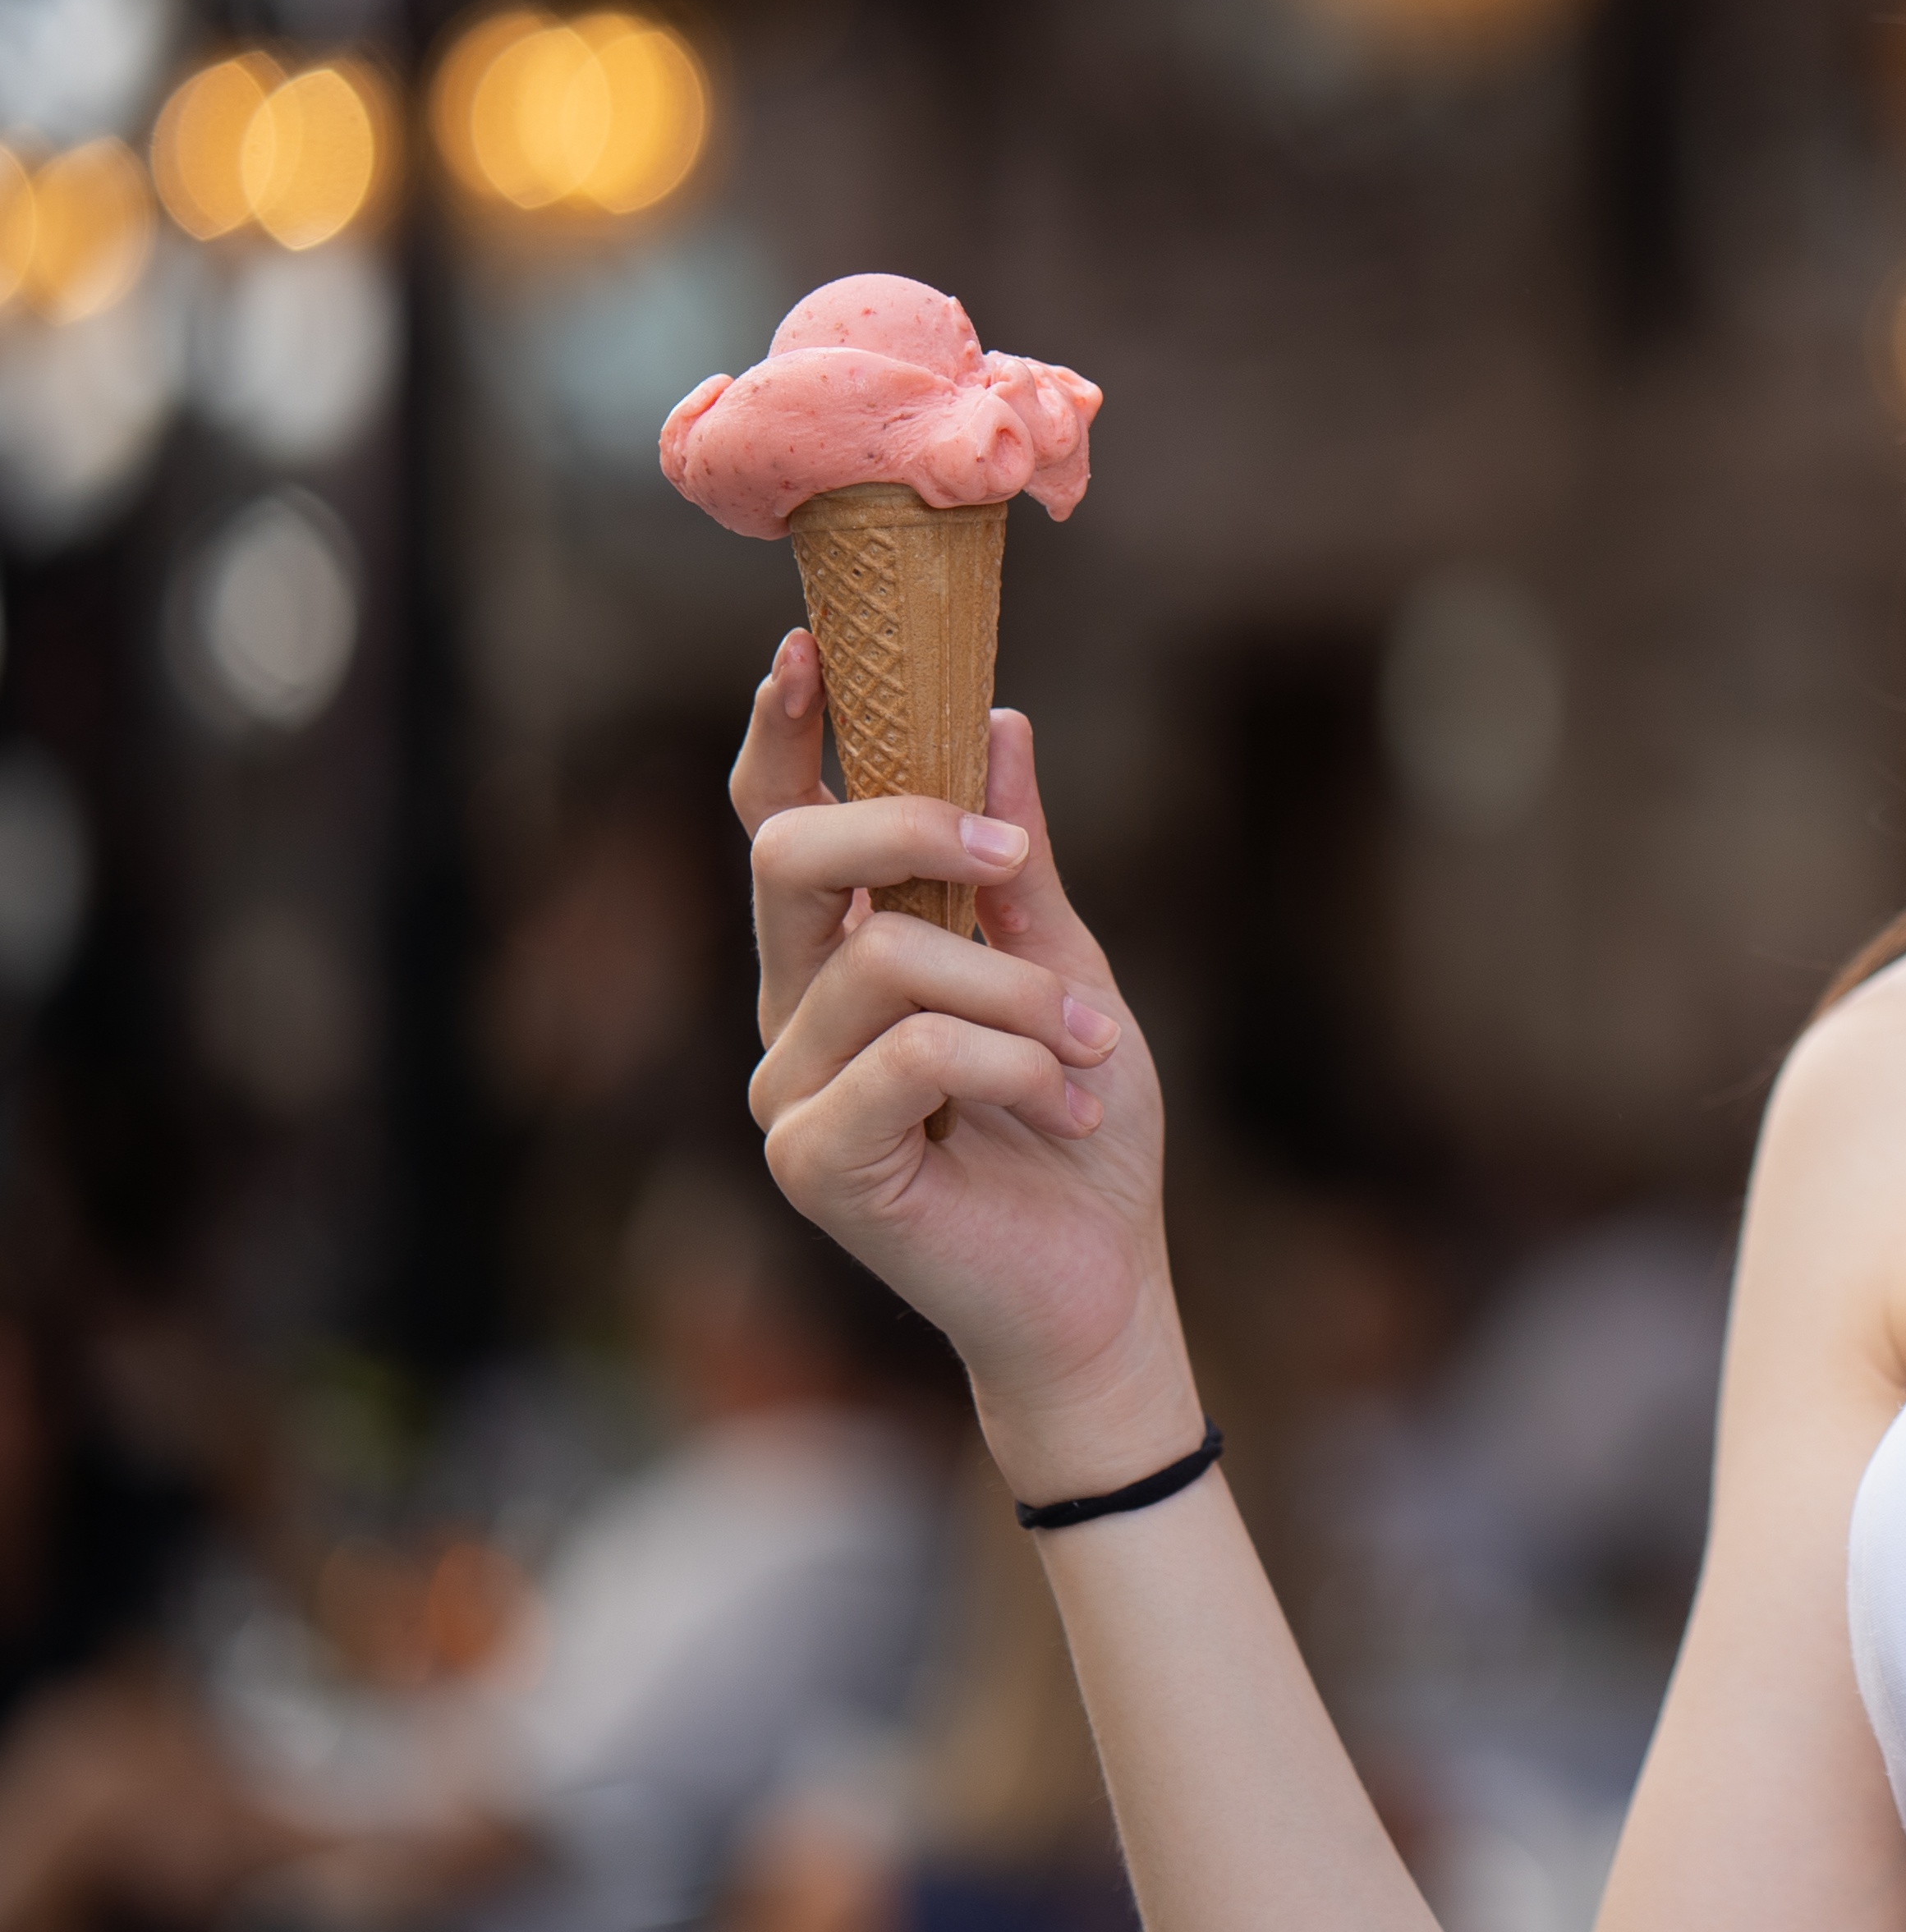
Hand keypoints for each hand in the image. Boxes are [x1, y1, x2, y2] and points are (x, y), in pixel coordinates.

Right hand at [729, 633, 1194, 1496]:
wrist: (1102, 1280)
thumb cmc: (1081, 1127)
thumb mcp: (1070, 970)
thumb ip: (1018, 864)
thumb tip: (997, 726)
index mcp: (844, 957)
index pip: (777, 827)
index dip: (780, 737)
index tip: (806, 651)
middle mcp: (793, 1014)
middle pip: (790, 859)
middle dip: (909, 830)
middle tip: (1007, 858)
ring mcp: (790, 1090)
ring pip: (883, 958)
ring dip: (1017, 993)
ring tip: (1090, 1046)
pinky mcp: (812, 1162)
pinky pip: (907, 1055)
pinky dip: (1011, 1061)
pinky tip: (1067, 1099)